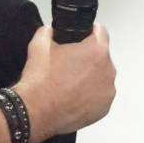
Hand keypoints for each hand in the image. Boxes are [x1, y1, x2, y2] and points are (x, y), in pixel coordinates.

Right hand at [15, 24, 115, 142]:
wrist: (35, 111)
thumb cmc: (39, 82)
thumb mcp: (38, 45)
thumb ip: (47, 32)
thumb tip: (50, 31)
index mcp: (96, 51)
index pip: (100, 31)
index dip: (87, 32)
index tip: (80, 39)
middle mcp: (108, 71)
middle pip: (101, 56)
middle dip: (86, 58)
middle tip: (66, 65)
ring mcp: (108, 91)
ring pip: (100, 76)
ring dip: (88, 77)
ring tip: (67, 83)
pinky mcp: (104, 108)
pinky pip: (99, 95)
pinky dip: (88, 95)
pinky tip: (71, 96)